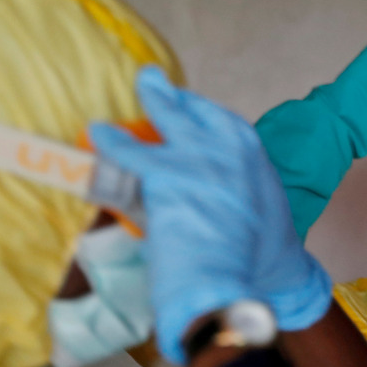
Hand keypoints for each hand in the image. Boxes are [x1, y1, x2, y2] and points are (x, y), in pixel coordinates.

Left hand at [90, 67, 332, 363]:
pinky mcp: (163, 174)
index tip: (190, 108)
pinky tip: (98, 132)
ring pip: (168, 115)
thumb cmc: (260, 265)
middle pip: (196, 110)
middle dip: (174, 95)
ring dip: (151, 97)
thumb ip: (247, 204)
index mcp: (254, 160)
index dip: (202, 114)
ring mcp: (196, 157)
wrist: (238, 284)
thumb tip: (237, 214)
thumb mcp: (268, 222)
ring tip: (139, 87)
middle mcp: (228, 148)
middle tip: (157, 82)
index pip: (225, 124)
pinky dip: (111, 141)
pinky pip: (127, 150)